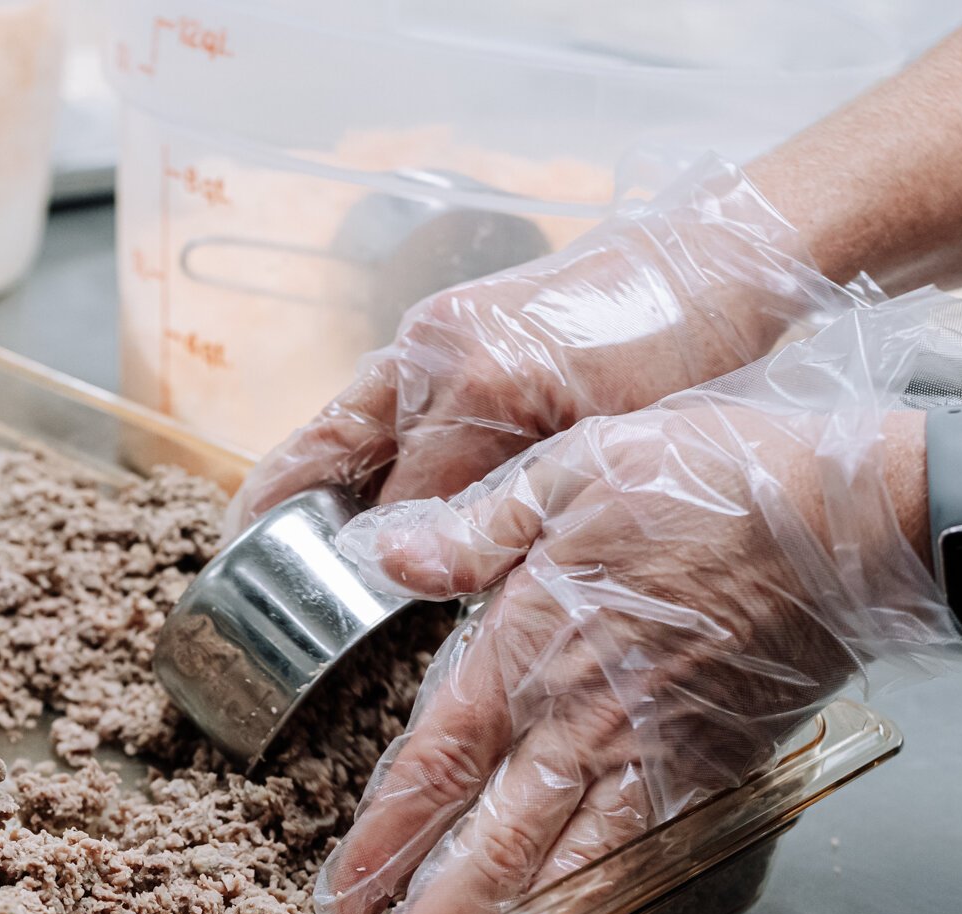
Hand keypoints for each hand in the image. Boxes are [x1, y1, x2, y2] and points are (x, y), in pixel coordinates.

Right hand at [224, 154, 858, 535]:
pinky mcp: (454, 323)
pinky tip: (348, 479)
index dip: (362, 560)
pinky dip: (358, 442)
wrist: (721, 258)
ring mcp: (437, 331)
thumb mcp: (602, 445)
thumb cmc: (682, 351)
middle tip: (240, 560)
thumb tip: (416, 555)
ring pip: (350, 419)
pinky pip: (384, 397)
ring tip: (263, 527)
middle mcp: (435, 352)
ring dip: (309, 472)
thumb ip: (503, 500)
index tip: (328, 607)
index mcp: (475, 385)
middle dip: (285, 506)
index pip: (394, 499)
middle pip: (334, 447)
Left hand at [311, 289, 961, 913]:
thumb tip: (393, 558)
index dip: (388, 834)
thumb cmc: (714, 483)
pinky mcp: (716, 770)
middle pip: (494, 838)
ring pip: (569, 869)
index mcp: (532, 644)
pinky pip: (651, 862)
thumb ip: (479, 528)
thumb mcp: (574, 469)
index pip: (439, 759)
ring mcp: (653, 753)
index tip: (347, 889)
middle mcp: (583, 717)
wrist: (850, 522)